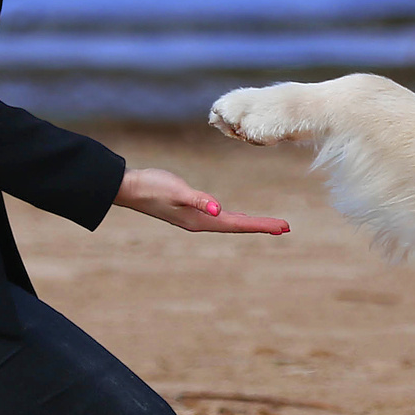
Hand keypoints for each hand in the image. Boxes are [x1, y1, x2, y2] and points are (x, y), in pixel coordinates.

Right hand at [115, 167, 289, 235]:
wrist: (129, 188)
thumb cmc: (152, 187)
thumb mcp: (177, 191)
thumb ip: (197, 200)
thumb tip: (218, 210)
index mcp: (201, 221)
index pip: (238, 225)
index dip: (262, 226)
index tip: (284, 227)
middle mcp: (201, 222)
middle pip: (238, 226)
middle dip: (262, 226)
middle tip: (285, 227)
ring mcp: (195, 218)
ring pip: (229, 223)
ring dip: (250, 224)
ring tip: (268, 226)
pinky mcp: (190, 210)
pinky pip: (220, 217)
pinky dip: (234, 218)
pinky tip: (235, 217)